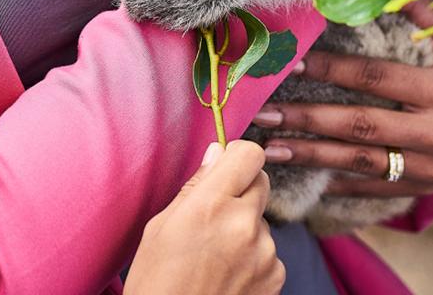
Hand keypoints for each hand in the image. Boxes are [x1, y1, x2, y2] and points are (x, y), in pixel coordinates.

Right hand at [124, 141, 283, 294]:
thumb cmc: (156, 281)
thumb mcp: (161, 226)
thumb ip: (195, 187)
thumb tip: (217, 153)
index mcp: (210, 205)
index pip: (249, 154)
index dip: (238, 156)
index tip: (225, 165)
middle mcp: (243, 224)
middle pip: (262, 181)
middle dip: (242, 188)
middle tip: (215, 211)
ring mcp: (264, 252)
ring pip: (261, 218)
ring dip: (245, 226)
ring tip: (214, 254)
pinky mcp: (275, 276)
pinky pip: (268, 249)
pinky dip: (252, 255)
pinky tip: (227, 272)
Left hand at [252, 0, 432, 196]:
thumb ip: (424, 11)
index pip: (375, 78)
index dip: (331, 70)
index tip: (292, 62)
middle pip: (360, 126)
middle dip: (307, 119)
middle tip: (264, 113)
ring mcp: (430, 167)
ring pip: (360, 162)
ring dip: (311, 155)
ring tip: (270, 148)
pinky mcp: (423, 188)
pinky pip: (373, 186)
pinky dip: (337, 183)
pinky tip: (302, 175)